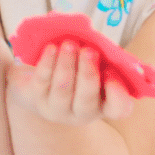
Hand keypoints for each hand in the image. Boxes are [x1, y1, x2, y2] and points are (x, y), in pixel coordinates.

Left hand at [7, 41, 133, 126]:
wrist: (41, 80)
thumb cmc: (76, 68)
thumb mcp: (92, 63)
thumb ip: (100, 56)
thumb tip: (97, 42)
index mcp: (104, 104)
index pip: (119, 109)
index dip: (118, 95)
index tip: (113, 74)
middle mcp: (82, 113)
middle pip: (87, 100)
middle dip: (88, 74)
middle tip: (89, 51)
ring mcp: (57, 110)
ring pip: (62, 90)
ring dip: (66, 65)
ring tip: (69, 44)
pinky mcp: (36, 100)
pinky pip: (42, 82)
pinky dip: (47, 63)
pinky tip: (51, 48)